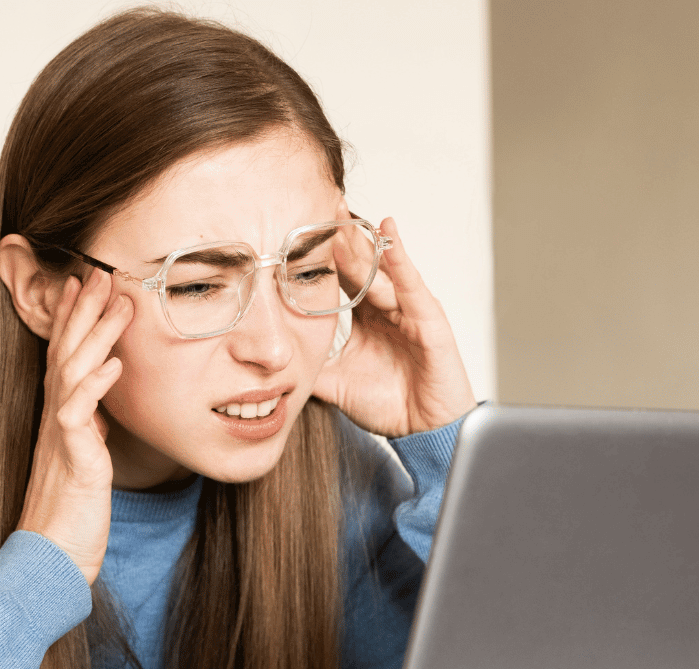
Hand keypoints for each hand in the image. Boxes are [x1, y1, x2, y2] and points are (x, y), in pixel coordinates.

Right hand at [17, 268, 132, 583]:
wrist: (50, 560)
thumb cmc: (69, 518)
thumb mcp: (85, 463)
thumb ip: (90, 432)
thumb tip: (103, 410)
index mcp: (60, 419)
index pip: (64, 357)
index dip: (74, 319)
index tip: (85, 284)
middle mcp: (55, 420)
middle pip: (65, 352)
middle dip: (84, 311)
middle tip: (100, 273)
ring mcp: (60, 437)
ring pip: (72, 372)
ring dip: (95, 334)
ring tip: (117, 301)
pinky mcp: (72, 458)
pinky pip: (78, 414)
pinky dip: (97, 384)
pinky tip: (116, 363)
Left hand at [313, 217, 475, 437]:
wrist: (423, 432)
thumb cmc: (390, 405)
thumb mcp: (335, 382)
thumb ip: (309, 365)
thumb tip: (269, 362)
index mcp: (367, 318)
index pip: (342, 278)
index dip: (323, 256)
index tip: (298, 229)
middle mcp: (388, 308)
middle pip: (362, 265)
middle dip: (342, 236)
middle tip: (321, 204)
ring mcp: (409, 310)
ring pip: (381, 270)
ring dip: (362, 243)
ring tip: (343, 215)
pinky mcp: (429, 319)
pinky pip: (411, 283)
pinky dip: (399, 257)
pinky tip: (387, 232)